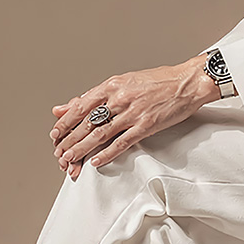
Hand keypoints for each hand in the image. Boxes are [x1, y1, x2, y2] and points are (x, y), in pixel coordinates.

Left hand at [50, 56, 221, 178]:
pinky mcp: (147, 125)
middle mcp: (120, 98)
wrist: (188, 81)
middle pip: (87, 122)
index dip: (66, 123)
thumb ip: (96, 95)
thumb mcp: (124, 81)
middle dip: (70, 140)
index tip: (55, 134)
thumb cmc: (159, 81)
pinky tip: (97, 162)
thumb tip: (69, 105)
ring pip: (100, 134)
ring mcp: (133, 112)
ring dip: (83, 149)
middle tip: (58, 152)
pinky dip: (108, 154)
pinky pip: (122, 142)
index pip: (81, 106)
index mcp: (113, 85)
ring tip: (70, 159)